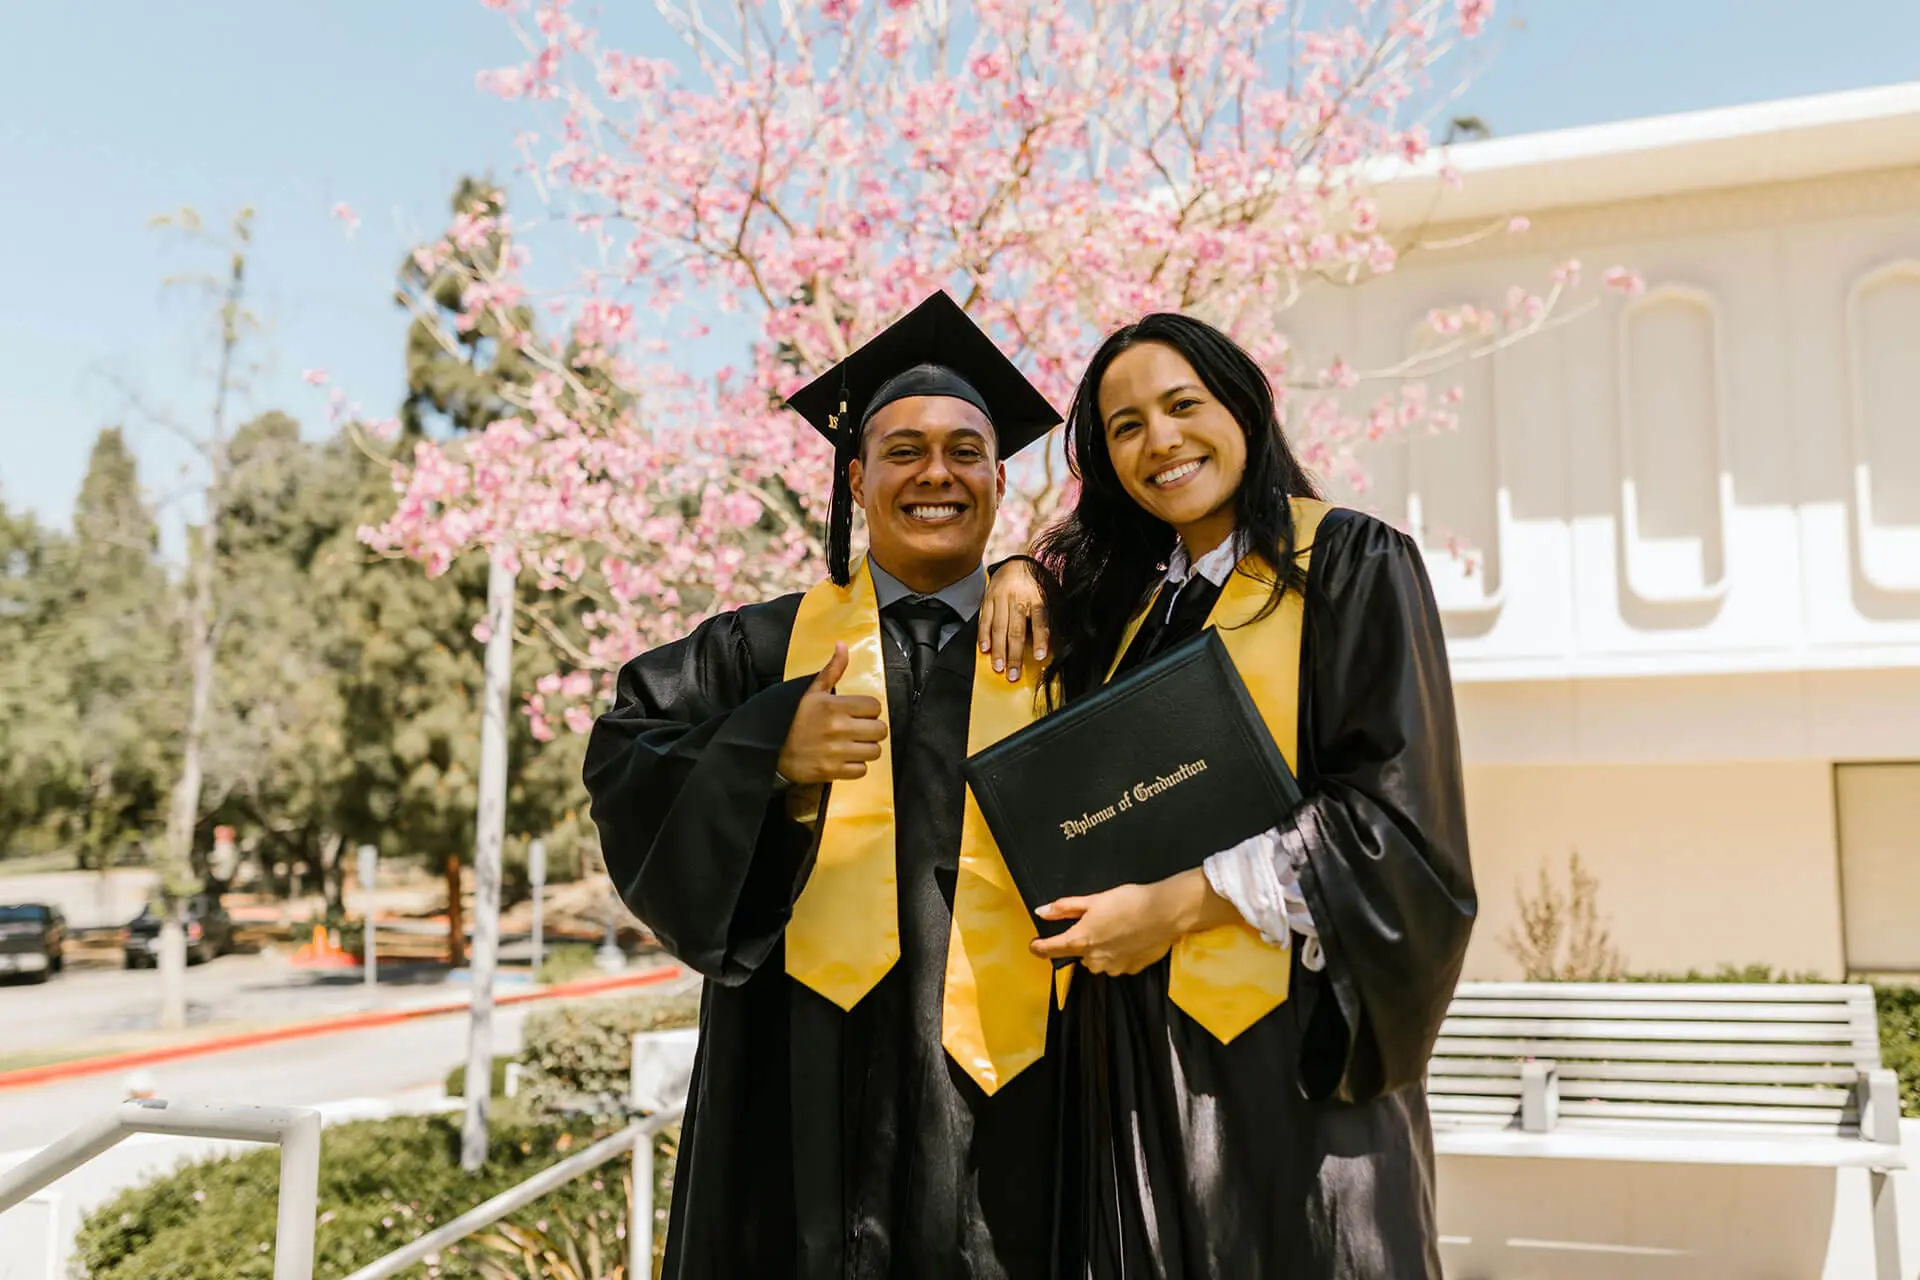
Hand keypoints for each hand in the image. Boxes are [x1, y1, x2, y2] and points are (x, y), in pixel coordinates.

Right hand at [776, 643, 886, 783]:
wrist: (770, 750)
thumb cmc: (794, 718)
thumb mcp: (811, 692)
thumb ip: (832, 670)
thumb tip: (843, 644)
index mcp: (834, 706)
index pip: (875, 707)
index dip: (869, 710)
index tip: (858, 713)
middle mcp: (838, 729)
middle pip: (880, 730)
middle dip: (872, 730)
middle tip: (859, 729)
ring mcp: (836, 752)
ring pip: (874, 751)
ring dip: (866, 748)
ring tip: (853, 744)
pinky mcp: (833, 771)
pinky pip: (862, 770)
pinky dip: (856, 766)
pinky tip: (845, 758)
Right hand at [980, 558, 1049, 682]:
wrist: (1017, 562)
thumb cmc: (1036, 585)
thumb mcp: (1049, 596)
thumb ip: (1050, 617)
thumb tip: (1056, 643)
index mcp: (1037, 598)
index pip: (1040, 621)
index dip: (1040, 640)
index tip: (1039, 656)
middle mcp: (1018, 598)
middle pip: (1016, 630)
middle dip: (1014, 655)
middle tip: (1013, 674)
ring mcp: (1001, 599)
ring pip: (999, 628)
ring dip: (998, 650)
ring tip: (998, 667)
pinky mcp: (988, 599)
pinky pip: (984, 620)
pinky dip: (983, 636)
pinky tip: (985, 650)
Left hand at [1028, 868, 1238, 975]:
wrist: (1165, 913)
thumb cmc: (1129, 902)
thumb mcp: (1093, 900)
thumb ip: (1065, 908)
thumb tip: (1041, 912)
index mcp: (1080, 940)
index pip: (1049, 950)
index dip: (1039, 947)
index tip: (1035, 944)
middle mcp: (1094, 960)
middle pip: (1079, 954)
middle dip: (1084, 941)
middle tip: (1098, 922)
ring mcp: (1113, 968)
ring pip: (1099, 960)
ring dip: (1103, 948)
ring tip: (1118, 928)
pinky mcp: (1131, 970)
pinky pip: (1118, 963)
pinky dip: (1120, 953)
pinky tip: (1131, 937)